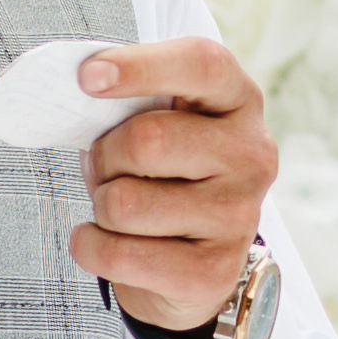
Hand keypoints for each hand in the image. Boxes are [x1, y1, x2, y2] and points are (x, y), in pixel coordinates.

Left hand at [65, 38, 280, 332]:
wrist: (191, 261)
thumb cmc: (163, 171)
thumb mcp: (156, 121)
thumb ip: (130, 100)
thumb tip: (85, 88)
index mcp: (238, 101)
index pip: (201, 65)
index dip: (141, 67)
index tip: (88, 78)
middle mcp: (252, 155)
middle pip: (146, 141)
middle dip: (104, 157)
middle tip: (108, 168)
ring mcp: (239, 216)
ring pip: (125, 203)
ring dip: (101, 207)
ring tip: (121, 209)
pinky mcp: (213, 273)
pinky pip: (119, 254)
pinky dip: (92, 247)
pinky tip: (108, 241)